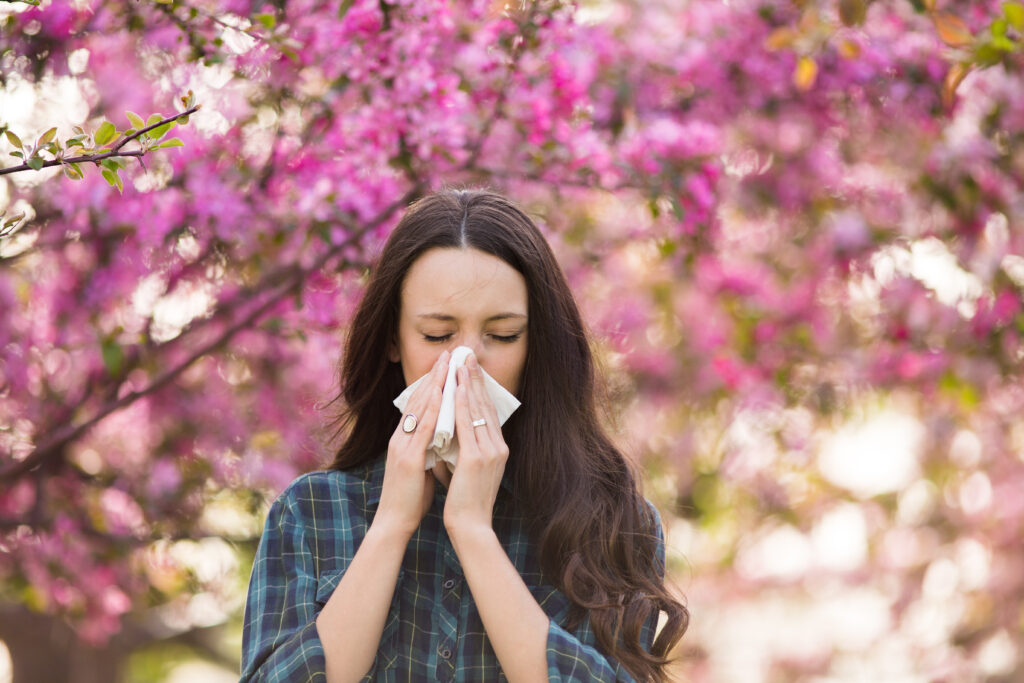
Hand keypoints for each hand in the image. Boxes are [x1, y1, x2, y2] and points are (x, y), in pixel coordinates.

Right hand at [374, 349, 448, 538]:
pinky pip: (422, 429)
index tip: (445, 365)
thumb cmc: (410, 497)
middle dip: (434, 376)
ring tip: (446, 365)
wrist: (395, 523)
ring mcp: (402, 446)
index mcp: (403, 439)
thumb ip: (428, 449)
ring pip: (419, 408)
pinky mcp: (408, 459)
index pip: (418, 404)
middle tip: (448, 354)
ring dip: (434, 385)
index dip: (431, 383)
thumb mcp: (421, 466)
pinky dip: (432, 410)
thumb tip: (443, 438)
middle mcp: (399, 438)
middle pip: (417, 399)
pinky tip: (441, 396)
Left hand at [443, 353, 508, 536]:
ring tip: (461, 363)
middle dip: (475, 378)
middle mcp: (498, 447)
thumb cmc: (465, 501)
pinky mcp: (477, 458)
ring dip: (468, 384)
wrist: (470, 526)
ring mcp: (490, 452)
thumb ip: (463, 450)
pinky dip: (461, 404)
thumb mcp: (467, 469)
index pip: (487, 411)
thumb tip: (449, 435)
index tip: (470, 369)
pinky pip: (468, 424)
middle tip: (467, 355)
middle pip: (485, 405)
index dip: (479, 388)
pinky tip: (455, 388)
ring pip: (477, 410)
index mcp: (497, 449)